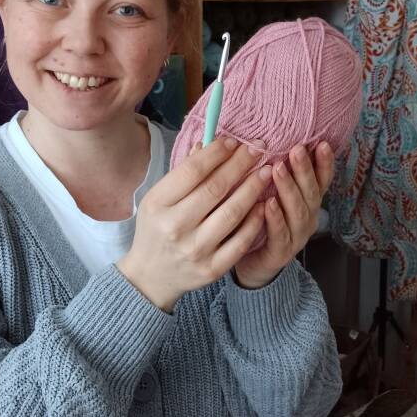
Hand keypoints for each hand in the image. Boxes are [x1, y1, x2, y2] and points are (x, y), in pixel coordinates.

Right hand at [117, 138, 270, 311]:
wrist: (150, 276)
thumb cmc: (157, 228)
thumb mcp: (159, 198)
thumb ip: (183, 173)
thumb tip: (209, 142)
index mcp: (158, 204)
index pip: (192, 171)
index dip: (216, 153)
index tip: (233, 141)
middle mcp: (175, 226)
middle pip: (215, 188)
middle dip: (240, 164)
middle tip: (258, 148)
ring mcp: (195, 250)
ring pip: (232, 212)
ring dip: (253, 188)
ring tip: (266, 172)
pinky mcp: (212, 269)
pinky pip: (241, 240)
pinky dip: (255, 220)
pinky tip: (263, 204)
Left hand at [234, 142, 334, 289]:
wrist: (253, 265)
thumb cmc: (261, 222)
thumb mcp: (272, 194)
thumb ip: (276, 173)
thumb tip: (265, 141)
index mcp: (308, 203)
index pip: (322, 180)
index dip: (324, 163)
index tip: (323, 143)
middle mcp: (307, 218)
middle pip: (310, 192)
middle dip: (304, 169)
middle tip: (296, 149)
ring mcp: (296, 237)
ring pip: (297, 211)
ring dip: (289, 188)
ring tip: (278, 168)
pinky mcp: (280, 253)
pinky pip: (280, 234)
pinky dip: (275, 218)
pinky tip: (268, 204)